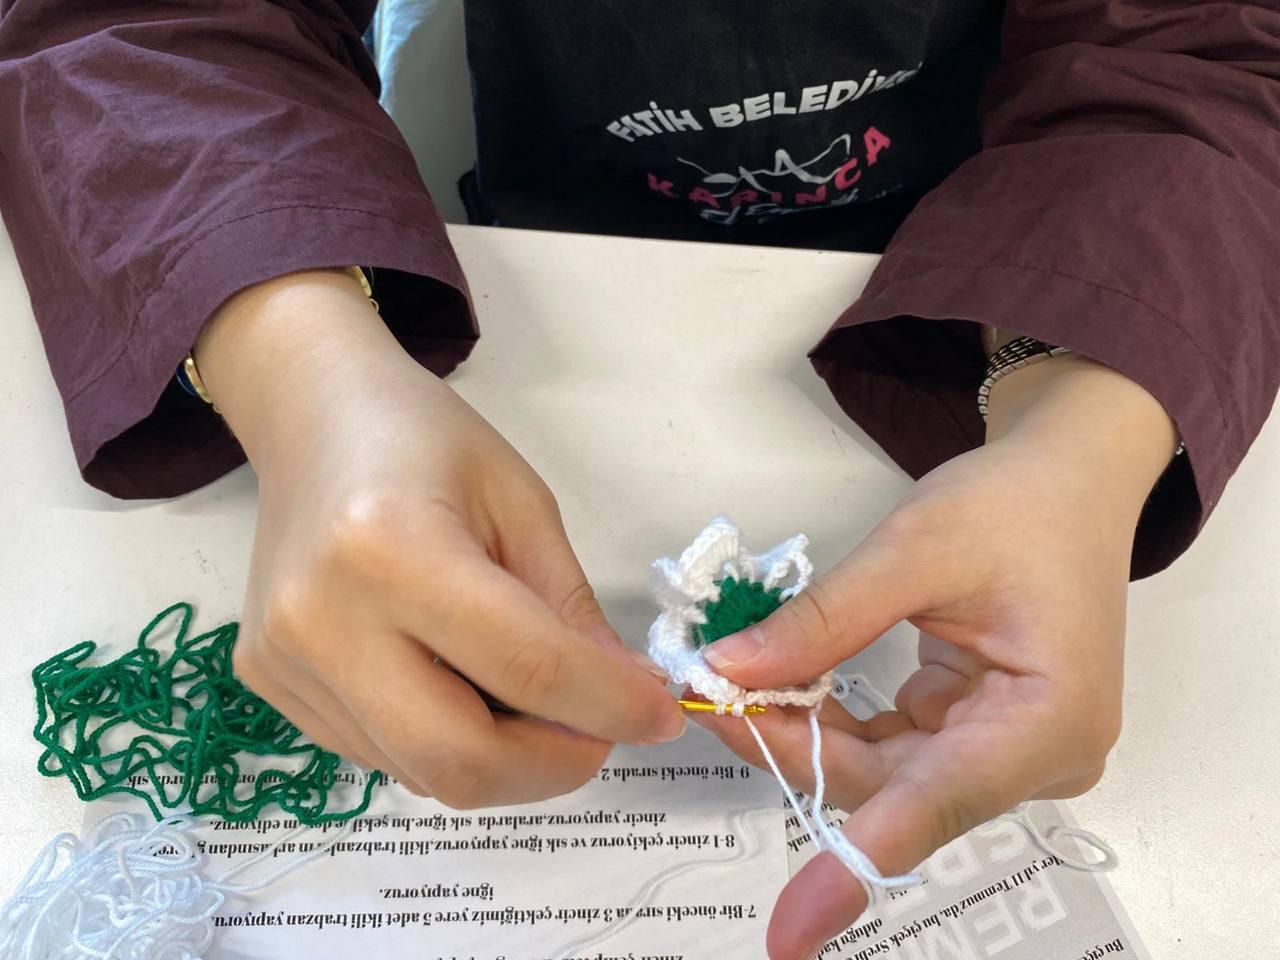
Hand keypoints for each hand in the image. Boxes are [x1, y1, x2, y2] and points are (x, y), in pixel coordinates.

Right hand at [196, 270, 682, 806]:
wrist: (311, 419)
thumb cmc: (424, 440)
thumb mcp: (522, 502)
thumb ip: (571, 610)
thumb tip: (628, 700)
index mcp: (391, 547)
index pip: (526, 667)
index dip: (612, 705)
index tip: (664, 713)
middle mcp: (322, 619)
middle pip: (461, 760)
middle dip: (555, 765)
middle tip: (600, 728)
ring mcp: (286, 662)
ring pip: (424, 774)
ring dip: (505, 759)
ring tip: (532, 696)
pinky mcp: (269, 686)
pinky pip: (383, 756)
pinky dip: (447, 743)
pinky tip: (461, 683)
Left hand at [693, 353, 1176, 957]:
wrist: (1067, 485)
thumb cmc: (1015, 505)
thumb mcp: (916, 548)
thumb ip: (826, 619)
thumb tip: (734, 674)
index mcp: (1050, 718)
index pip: (942, 801)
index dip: (858, 861)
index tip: (794, 923)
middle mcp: (1037, 756)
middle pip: (896, 787)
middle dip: (797, 749)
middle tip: (713, 703)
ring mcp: (1008, 752)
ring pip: (885, 773)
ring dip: (807, 736)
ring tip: (734, 691)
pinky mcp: (978, 735)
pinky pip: (893, 748)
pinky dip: (833, 723)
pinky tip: (782, 692)